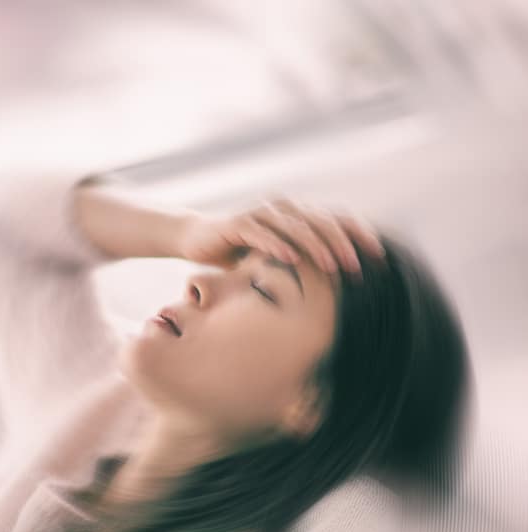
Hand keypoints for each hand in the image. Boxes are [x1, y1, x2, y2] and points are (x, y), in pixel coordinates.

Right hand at [177, 197, 383, 277]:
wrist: (196, 239)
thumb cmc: (239, 251)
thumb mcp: (277, 256)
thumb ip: (303, 259)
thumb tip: (340, 280)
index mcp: (297, 213)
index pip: (336, 218)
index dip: (359, 234)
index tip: (379, 256)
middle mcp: (283, 207)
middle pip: (321, 221)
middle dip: (342, 244)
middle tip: (357, 267)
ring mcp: (261, 213)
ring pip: (296, 226)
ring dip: (317, 247)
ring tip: (332, 267)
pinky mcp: (238, 223)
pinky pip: (262, 233)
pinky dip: (278, 245)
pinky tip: (292, 259)